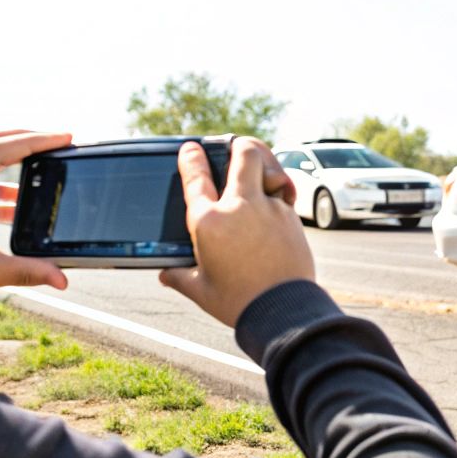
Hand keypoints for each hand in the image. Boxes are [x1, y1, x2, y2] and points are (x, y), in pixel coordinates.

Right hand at [158, 136, 313, 325]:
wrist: (283, 312)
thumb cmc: (238, 303)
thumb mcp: (201, 290)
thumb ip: (179, 277)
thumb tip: (165, 274)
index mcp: (208, 222)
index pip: (195, 176)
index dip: (191, 157)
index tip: (191, 148)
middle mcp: (238, 207)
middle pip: (244, 153)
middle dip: (240, 145)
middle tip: (236, 148)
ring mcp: (268, 209)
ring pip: (271, 169)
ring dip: (265, 167)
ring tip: (261, 176)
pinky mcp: (291, 217)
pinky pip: (284, 194)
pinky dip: (279, 194)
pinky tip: (275, 205)